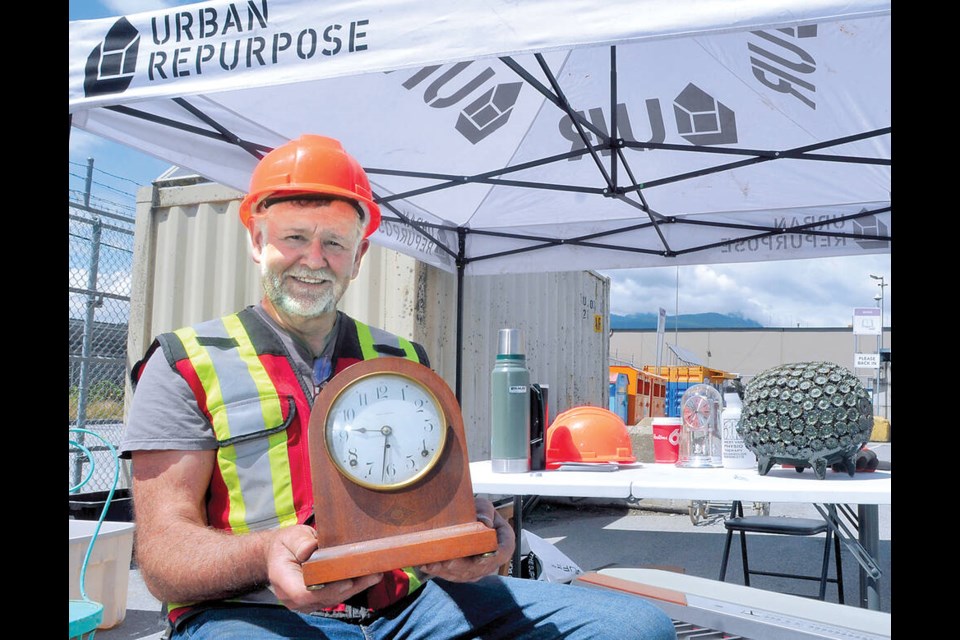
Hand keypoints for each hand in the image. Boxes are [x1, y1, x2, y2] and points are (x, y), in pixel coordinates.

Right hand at [266, 524, 383, 611]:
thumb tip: (310, 549)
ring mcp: (306, 603)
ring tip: (376, 573)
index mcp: (284, 581)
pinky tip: (368, 576)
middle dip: (350, 586)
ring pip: (334, 599)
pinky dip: (352, 587)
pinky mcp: (317, 600)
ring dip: (356, 587)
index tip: (347, 580)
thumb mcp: (290, 536)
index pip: (304, 593)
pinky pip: (336, 596)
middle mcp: (294, 598)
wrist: (278, 555)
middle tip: (372, 573)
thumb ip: (300, 542)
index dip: (328, 589)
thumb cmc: (285, 545)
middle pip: (325, 598)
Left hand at [417, 497, 515, 581]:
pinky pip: (452, 575)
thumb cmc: (477, 511)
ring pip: (464, 575)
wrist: (466, 518)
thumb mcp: (483, 506)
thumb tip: (485, 522)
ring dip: (447, 571)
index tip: (479, 559)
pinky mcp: (464, 573)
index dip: (492, 557)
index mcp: (504, 541)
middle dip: (462, 567)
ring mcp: (478, 569)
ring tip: (432, 564)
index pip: (503, 552)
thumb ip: (485, 511)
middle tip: (448, 563)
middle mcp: (493, 559)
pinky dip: (439, 571)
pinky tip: (427, 564)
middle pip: (480, 568)